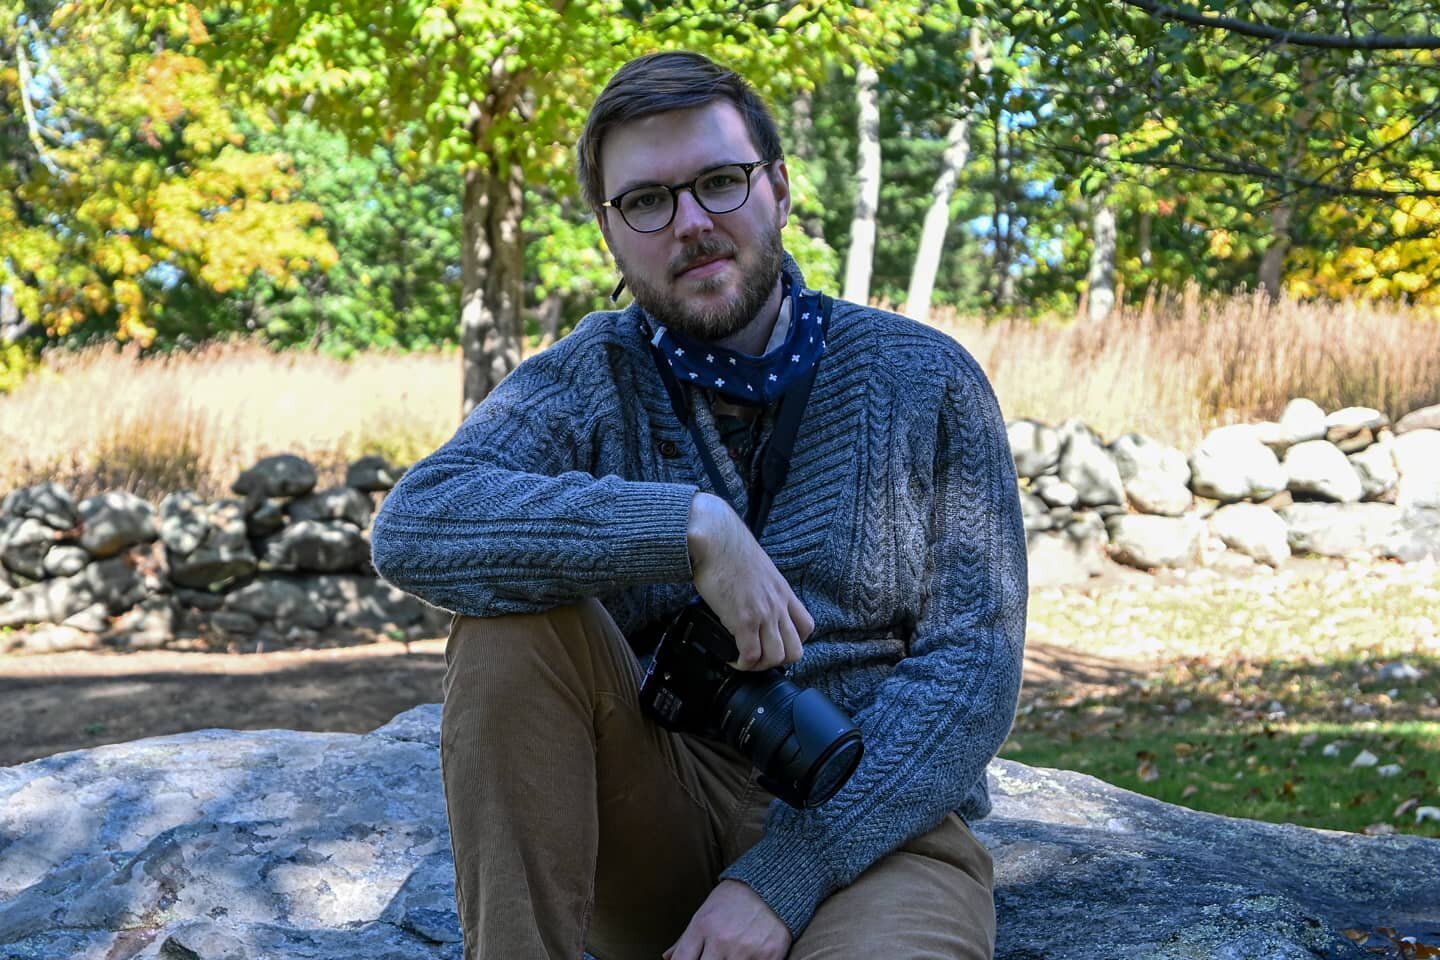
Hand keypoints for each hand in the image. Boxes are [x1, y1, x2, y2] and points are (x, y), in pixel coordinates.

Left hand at [663, 879, 790, 959]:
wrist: (773, 883)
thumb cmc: (735, 898)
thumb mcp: (705, 911)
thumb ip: (685, 939)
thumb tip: (668, 958)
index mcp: (703, 927)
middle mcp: (722, 940)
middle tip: (714, 958)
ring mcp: (745, 951)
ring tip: (731, 954)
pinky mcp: (769, 957)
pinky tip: (749, 956)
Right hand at [686, 493, 812, 671]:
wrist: (715, 539)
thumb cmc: (729, 549)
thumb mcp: (758, 570)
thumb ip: (761, 588)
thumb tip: (749, 599)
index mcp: (783, 592)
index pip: (806, 627)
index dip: (792, 642)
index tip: (774, 644)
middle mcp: (778, 605)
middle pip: (795, 650)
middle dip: (777, 661)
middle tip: (758, 658)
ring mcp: (763, 613)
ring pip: (776, 658)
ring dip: (759, 666)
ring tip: (743, 661)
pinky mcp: (743, 619)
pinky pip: (750, 656)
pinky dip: (741, 664)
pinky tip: (730, 659)